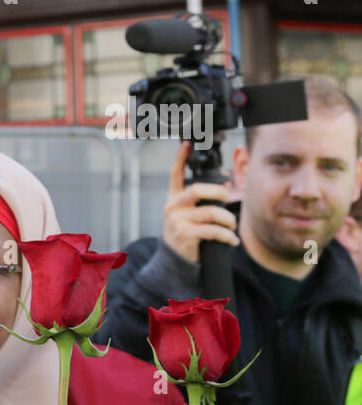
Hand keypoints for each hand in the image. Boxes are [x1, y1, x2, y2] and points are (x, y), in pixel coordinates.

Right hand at [161, 142, 238, 263]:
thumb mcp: (189, 215)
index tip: (187, 145)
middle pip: (197, 190)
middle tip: (229, 197)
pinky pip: (213, 231)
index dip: (180, 159)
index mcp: (174, 199)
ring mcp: (177, 221)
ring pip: (211, 212)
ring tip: (232, 225)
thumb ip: (202, 201)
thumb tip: (227, 185)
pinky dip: (227, 236)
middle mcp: (173, 207)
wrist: (175, 260)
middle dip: (219, 192)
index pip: (175, 175)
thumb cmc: (186, 234)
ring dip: (228, 220)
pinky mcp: (185, 235)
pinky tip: (231, 240)